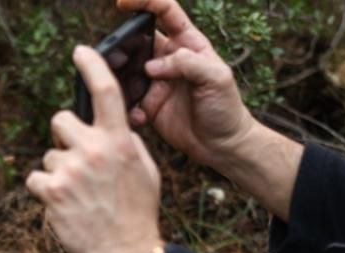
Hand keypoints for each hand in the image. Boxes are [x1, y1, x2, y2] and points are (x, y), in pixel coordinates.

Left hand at [26, 46, 163, 252]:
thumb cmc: (137, 213)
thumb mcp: (145, 170)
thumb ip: (126, 143)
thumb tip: (106, 127)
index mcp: (120, 141)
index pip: (105, 92)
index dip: (92, 65)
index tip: (80, 52)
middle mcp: (93, 150)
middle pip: (60, 120)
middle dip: (65, 137)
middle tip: (77, 160)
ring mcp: (70, 171)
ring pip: (49, 156)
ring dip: (58, 173)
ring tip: (79, 197)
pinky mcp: (52, 192)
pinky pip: (36, 180)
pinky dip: (45, 192)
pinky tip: (64, 206)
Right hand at [117, 0, 258, 170]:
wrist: (223, 145)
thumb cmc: (226, 107)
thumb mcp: (217, 77)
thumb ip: (188, 63)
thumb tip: (152, 65)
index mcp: (188, 43)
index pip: (165, 11)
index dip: (145, 1)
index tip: (123, 2)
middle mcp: (170, 59)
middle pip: (139, 40)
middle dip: (125, 45)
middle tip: (118, 57)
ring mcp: (157, 82)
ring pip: (129, 71)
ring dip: (121, 78)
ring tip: (125, 90)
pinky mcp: (149, 106)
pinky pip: (129, 101)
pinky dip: (128, 107)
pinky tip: (139, 116)